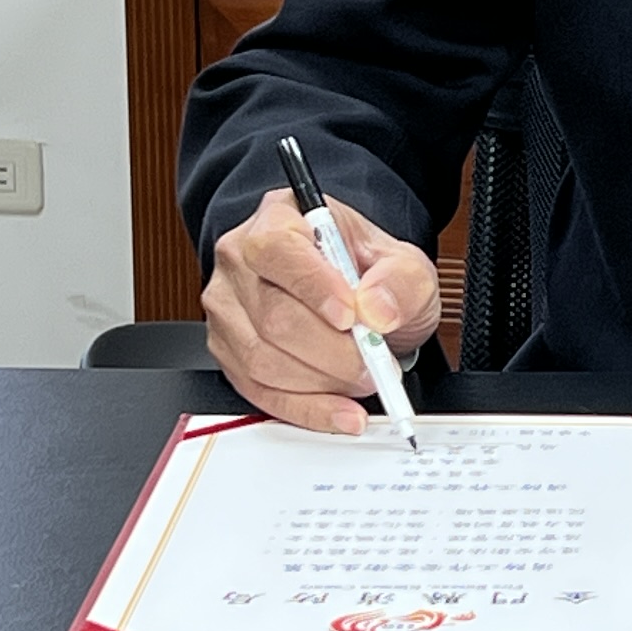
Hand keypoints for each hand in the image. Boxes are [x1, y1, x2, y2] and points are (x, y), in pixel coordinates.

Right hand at [202, 188, 441, 434]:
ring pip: (263, 360)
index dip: (314, 288)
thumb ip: (400, 279)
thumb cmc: (366, 270)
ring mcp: (228, 309)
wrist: (355, 294)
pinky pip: (260, 392)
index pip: (277, 251)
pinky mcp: (229, 354)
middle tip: (375, 363)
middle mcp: (240, 260)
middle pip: (273, 316)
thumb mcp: (403, 263)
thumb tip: (378, 308)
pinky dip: (307, 409)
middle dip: (333, 351)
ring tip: (364, 378)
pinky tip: (341, 412)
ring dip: (323, 382)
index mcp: (278, 219)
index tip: (353, 317)